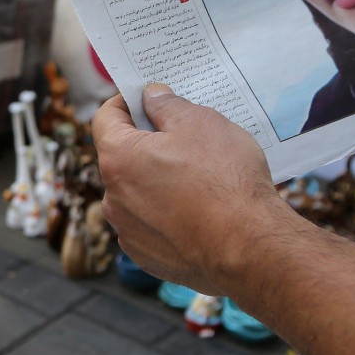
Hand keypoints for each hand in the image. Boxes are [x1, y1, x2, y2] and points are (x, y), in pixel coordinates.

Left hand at [91, 84, 288, 293]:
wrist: (249, 248)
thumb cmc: (225, 181)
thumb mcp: (201, 123)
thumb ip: (167, 105)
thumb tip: (151, 97)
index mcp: (118, 159)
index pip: (105, 119)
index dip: (126, 103)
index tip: (147, 100)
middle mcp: (113, 198)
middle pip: (123, 159)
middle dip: (148, 145)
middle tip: (184, 139)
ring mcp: (129, 232)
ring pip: (137, 194)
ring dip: (157, 182)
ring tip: (198, 180)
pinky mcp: (147, 257)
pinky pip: (151, 226)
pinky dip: (168, 215)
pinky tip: (198, 212)